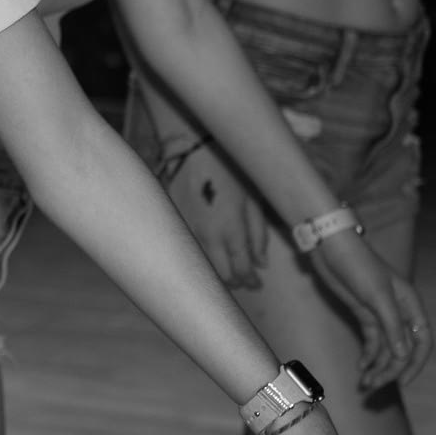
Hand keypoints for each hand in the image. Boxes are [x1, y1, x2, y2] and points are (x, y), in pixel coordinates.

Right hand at [167, 143, 267, 289]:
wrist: (193, 150)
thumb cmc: (231, 170)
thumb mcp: (253, 200)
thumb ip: (258, 234)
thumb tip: (261, 263)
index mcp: (231, 231)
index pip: (242, 269)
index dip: (250, 281)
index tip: (257, 283)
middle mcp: (208, 237)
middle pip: (220, 275)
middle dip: (234, 281)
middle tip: (244, 279)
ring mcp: (187, 232)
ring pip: (202, 266)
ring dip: (216, 271)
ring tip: (226, 268)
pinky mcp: (174, 224)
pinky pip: (188, 248)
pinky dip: (200, 255)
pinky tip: (207, 251)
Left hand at [310, 231, 429, 390]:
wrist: (330, 248)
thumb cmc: (358, 265)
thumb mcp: (377, 296)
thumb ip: (392, 326)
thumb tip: (405, 356)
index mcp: (410, 305)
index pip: (422, 341)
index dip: (417, 363)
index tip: (403, 382)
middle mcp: (400, 312)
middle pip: (402, 349)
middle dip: (390, 370)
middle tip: (373, 387)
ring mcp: (381, 314)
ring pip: (386, 348)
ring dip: (377, 366)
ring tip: (364, 383)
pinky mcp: (364, 314)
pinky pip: (372, 341)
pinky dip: (368, 355)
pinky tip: (361, 367)